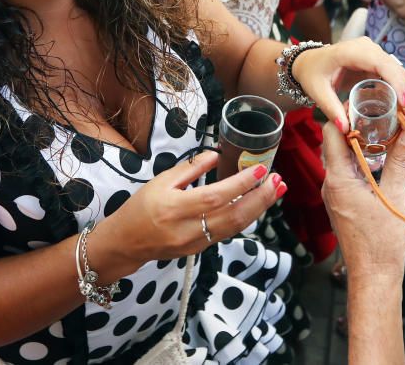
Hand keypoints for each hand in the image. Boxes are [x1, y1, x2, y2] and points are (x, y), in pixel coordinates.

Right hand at [103, 151, 284, 265]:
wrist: (126, 242)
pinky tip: (256, 204)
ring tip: (275, 191)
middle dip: (260, 199)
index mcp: (175, 208)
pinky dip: (246, 217)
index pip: (216, 197)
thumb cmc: (140, 208)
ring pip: (236, 227)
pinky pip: (228, 232)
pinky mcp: (201, 250)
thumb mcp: (160, 181)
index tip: (261, 170)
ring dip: (259, 209)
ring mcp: (196, 243)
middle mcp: (188, 229)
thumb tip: (217, 155)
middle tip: (278, 181)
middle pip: (233, 216)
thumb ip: (190, 168)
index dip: (241, 184)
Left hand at [290, 37, 404, 132]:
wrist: (309, 62)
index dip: (396, 81)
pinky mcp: (375, 60)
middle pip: (393, 67)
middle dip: (404, 91)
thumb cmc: (312, 73)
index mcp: (350, 51)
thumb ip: (331, 109)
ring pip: (396, 70)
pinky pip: (391, 73)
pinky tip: (399, 106)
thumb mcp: (317, 92)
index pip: (380, 63)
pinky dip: (397, 89)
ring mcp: (372, 52)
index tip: (404, 103)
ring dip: (403, 91)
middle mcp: (365, 47)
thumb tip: (345, 129)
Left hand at [321, 121, 404, 273]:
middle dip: (355, 126)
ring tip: (381, 132)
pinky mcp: (341, 202)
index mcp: (338, 179)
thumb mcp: (396, 195)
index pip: (331, 132)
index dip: (346, 114)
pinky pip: (345, 172)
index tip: (366, 105)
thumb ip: (400, 161)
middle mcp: (331, 184)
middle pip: (335, 142)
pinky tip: (378, 159)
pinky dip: (359, 160)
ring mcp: (334, 194)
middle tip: (378, 114)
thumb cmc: (381, 243)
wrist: (373, 275)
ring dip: (358, 143)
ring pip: (340, 157)